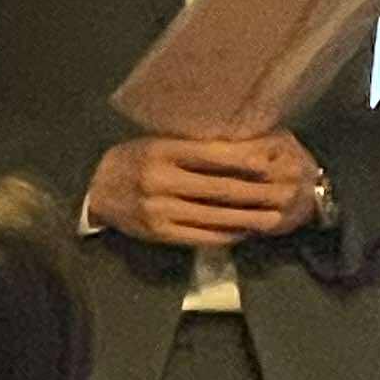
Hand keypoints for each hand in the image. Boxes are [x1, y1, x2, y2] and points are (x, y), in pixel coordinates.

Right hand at [86, 131, 320, 245]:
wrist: (98, 189)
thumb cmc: (136, 158)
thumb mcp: (159, 143)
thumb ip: (192, 147)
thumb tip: (240, 148)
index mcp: (162, 151)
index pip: (210, 155)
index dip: (243, 160)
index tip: (269, 162)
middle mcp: (160, 180)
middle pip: (218, 189)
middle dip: (254, 193)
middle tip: (281, 194)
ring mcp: (159, 210)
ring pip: (213, 216)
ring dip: (246, 218)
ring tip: (271, 217)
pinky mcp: (159, 233)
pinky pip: (201, 236)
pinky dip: (227, 234)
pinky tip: (244, 231)